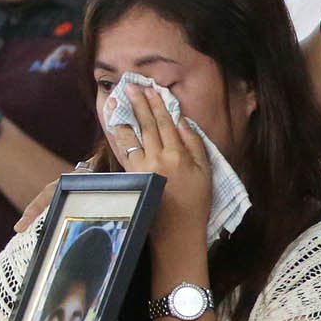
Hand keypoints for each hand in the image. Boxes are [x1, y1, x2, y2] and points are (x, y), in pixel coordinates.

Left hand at [112, 83, 212, 240]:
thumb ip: (195, 144)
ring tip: (115, 102)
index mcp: (178, 156)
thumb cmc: (196, 204)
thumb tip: (182, 122)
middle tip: (131, 86)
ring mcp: (141, 169)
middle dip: (139, 104)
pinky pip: (123, 153)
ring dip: (123, 118)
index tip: (151, 89)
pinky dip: (119, 138)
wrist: (177, 233)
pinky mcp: (132, 179)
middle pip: (147, 126)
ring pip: (130, 138)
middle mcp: (157, 159)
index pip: (166, 124)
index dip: (158, 105)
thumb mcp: (205, 172)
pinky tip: (115, 128)